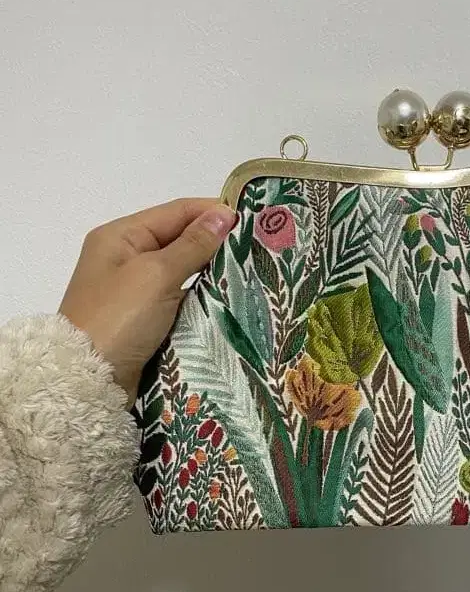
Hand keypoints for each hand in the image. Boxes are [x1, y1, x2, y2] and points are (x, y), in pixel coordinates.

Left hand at [60, 198, 235, 405]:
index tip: (254, 222)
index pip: (177, 212)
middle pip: (181, 238)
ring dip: (212, 271)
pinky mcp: (146, 317)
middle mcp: (127, 256)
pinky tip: (229, 299)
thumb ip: (192, 245)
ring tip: (251, 273)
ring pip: (184, 269)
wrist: (89, 380)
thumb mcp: (157, 275)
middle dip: (217, 242)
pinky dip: (202, 296)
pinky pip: (181, 296)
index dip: (214, 212)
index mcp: (122, 236)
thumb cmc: (118, 319)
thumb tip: (224, 215)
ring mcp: (136, 288)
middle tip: (259, 248)